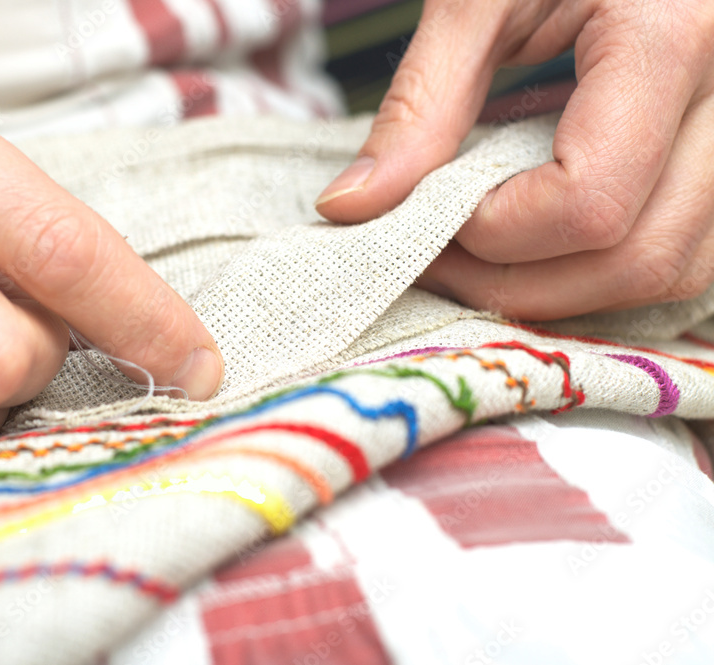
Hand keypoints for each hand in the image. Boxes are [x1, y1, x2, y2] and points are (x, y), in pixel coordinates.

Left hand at [316, 0, 713, 319]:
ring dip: (562, 287)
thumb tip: (353, 206)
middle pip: (638, 257)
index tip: (423, 210)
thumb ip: (420, 104)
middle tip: (430, 256)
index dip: (492, 232)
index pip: (588, 200)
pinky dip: (600, 266)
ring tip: (476, 250)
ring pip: (671, 270)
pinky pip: (681, 248)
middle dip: (516, 281)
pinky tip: (534, 235)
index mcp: (669, 35)